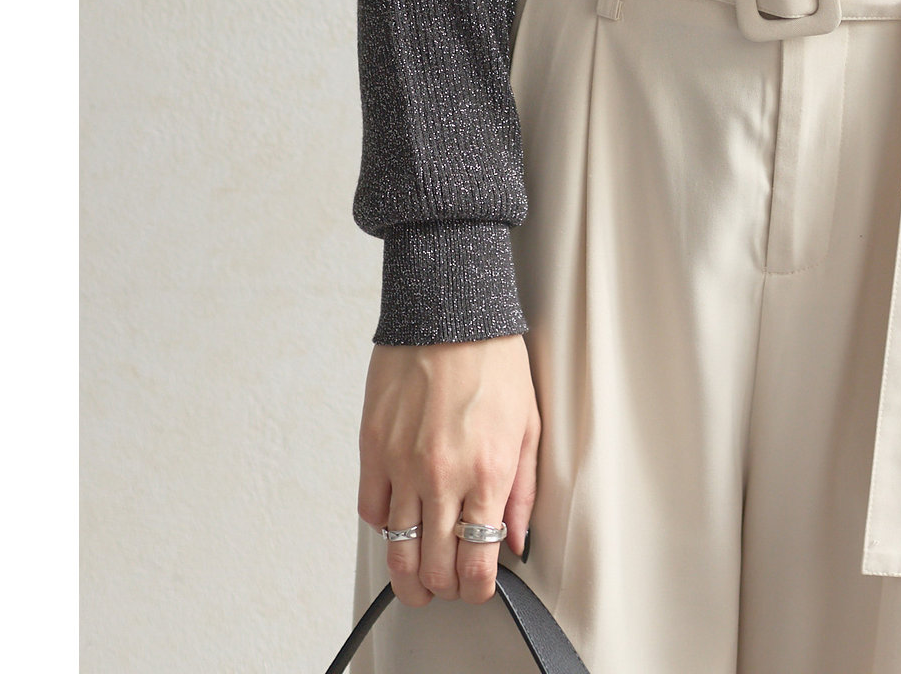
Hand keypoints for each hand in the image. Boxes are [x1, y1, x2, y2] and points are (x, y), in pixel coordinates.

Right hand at [357, 335, 539, 606]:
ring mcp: (403, 465)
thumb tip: (516, 539)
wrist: (449, 312)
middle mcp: (443, 476)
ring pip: (397, 550)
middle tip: (449, 585)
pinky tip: (401, 520)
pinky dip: (385, 526)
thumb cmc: (494, 360)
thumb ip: (523, 489)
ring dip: (408, 575)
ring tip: (418, 578)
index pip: (478, 562)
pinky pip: (372, 511)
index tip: (478, 587)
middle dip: (443, 589)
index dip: (477, 589)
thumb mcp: (528, 424)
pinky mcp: (374, 449)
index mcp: (488, 471)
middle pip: (433, 567)